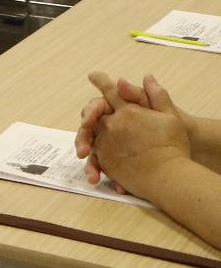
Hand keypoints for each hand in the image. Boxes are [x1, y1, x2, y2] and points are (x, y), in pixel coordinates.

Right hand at [86, 73, 193, 195]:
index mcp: (117, 110)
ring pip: (93, 153)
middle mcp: (109, 127)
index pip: (96, 108)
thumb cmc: (171, 128)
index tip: (87, 122)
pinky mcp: (114, 162)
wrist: (186, 152)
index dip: (89, 114)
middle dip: (83, 141)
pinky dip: (107, 177)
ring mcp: (110, 146)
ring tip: (93, 176)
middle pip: (88, 132)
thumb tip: (120, 81)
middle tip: (83, 151)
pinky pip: (106, 168)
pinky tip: (118, 186)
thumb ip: (141, 95)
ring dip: (90, 164)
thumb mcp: (161, 109)